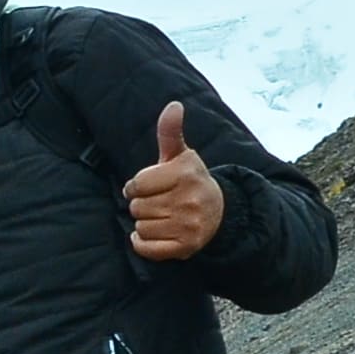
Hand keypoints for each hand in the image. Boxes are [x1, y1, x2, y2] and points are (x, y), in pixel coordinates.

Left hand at [124, 102, 222, 260]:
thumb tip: (173, 105)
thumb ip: (170, 132)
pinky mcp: (186, 247)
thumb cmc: (189, 180)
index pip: (136, 185)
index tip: (149, 187)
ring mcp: (189, 225)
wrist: (218, 213)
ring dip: (144, 224)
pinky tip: (156, 233)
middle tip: (159, 202)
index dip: (137, 186)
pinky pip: (146, 248)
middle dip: (142, 205)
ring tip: (162, 216)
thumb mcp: (180, 155)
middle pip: (136, 208)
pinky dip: (143, 243)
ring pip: (140, 227)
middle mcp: (189, 200)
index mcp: (185, 174)